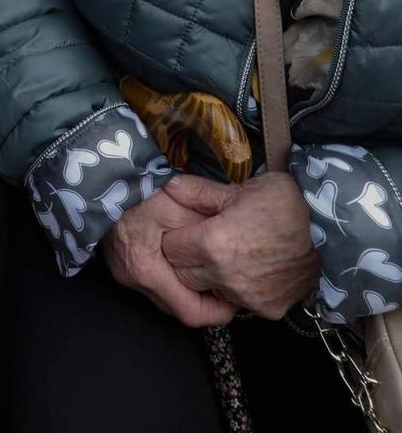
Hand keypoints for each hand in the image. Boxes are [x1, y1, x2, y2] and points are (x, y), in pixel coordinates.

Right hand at [102, 187, 237, 327]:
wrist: (100, 176)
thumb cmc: (139, 188)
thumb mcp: (180, 204)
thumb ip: (205, 230)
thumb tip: (231, 251)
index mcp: (147, 270)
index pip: (190, 313)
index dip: (217, 313)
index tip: (234, 303)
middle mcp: (132, 279)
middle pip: (176, 308)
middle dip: (203, 301)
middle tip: (223, 285)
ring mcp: (123, 273)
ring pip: (164, 297)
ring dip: (185, 290)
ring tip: (204, 272)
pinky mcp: (120, 264)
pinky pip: (151, 283)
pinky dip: (169, 278)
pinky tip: (180, 262)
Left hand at [161, 171, 318, 320]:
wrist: (331, 231)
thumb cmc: (284, 203)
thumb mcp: (238, 189)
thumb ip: (198, 192)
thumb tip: (168, 188)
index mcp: (213, 244)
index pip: (171, 249)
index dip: (176, 236)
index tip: (187, 228)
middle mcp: (226, 277)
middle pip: (185, 274)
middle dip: (187, 257)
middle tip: (203, 240)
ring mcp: (247, 298)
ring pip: (211, 290)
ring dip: (212, 275)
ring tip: (230, 252)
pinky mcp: (266, 310)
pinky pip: (239, 302)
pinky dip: (238, 288)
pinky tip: (251, 267)